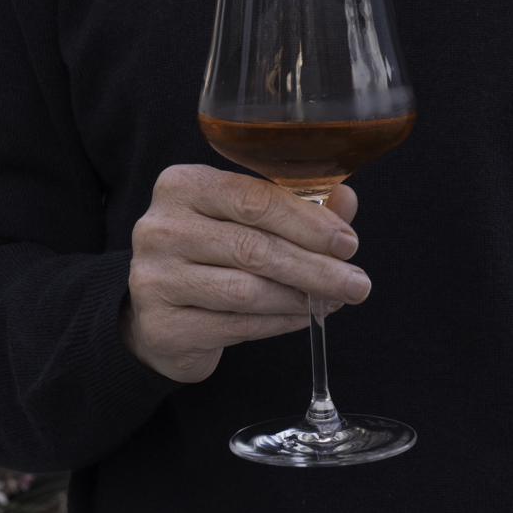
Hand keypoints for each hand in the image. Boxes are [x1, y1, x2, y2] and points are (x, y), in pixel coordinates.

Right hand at [120, 165, 366, 383]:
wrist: (156, 311)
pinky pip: (237, 325)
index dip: (308, 222)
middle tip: (357, 282)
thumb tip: (346, 199)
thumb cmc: (209, 254)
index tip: (348, 242)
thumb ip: (295, 207)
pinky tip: (302, 318)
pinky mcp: (162, 326)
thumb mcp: (246, 220)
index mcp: (181, 185)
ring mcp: (155, 279)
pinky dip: (279, 323)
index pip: (254, 199)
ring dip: (301, 298)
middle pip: (254, 247)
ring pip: (247, 290)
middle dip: (315, 267)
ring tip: (333, 300)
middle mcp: (160, 228)